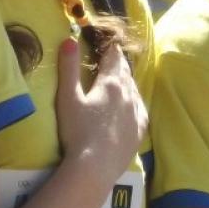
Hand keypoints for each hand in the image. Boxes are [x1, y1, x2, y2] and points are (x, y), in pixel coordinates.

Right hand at [56, 38, 145, 180]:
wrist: (95, 167)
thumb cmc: (77, 131)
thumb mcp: (68, 97)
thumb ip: (69, 68)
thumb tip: (70, 39)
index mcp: (110, 83)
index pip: (114, 57)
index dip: (109, 49)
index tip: (107, 44)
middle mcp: (128, 94)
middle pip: (125, 72)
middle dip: (119, 64)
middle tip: (113, 59)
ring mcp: (137, 113)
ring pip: (134, 90)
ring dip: (127, 82)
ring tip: (120, 81)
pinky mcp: (140, 131)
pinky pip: (140, 110)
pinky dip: (135, 102)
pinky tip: (132, 105)